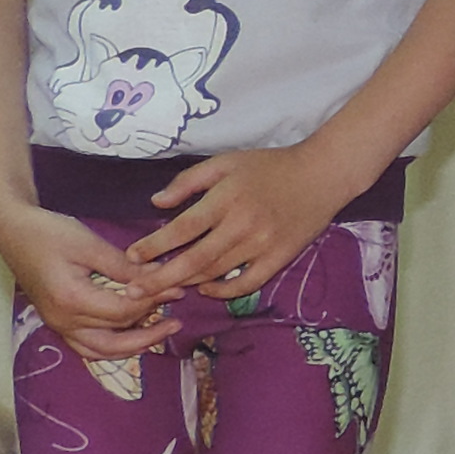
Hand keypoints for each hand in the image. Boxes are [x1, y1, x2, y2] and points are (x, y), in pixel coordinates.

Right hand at [0, 199, 171, 365]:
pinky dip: (112, 346)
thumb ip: (124, 266)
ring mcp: (57, 325)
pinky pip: (87, 346)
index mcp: (70, 299)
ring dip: (131, 346)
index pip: (123, 312)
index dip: (153, 302)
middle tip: (177, 323)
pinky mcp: (57, 322)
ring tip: (159, 332)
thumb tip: (160, 276)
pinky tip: (132, 333)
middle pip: (114, 340)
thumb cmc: (49, 232)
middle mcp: (62, 320)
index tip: (178, 288)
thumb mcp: (90, 244)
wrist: (12, 231)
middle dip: (149, 335)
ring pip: (100, 351)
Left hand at [129, 142, 354, 305]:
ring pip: (216, 273)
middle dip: (160, 277)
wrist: (322, 175)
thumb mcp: (225, 162)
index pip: (183, 228)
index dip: (155, 245)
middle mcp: (243, 225)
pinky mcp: (280, 258)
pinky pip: (247, 283)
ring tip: (164, 287)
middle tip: (134, 291)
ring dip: (187, 282)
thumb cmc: (269, 166)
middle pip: (194, 259)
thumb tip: (156, 203)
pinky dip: (223, 291)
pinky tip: (206, 289)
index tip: (132, 256)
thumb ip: (189, 181)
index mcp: (227, 199)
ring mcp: (263, 244)